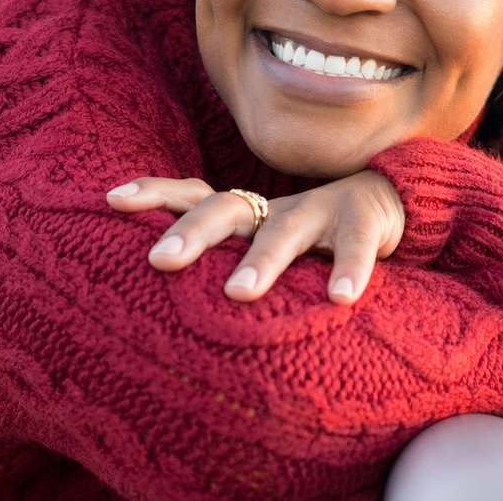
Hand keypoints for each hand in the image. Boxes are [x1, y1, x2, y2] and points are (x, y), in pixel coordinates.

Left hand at [105, 170, 403, 305]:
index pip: (192, 195)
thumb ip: (228, 263)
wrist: (391, 198)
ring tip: (237, 292)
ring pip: (285, 231)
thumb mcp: (266, 244)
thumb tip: (160, 309)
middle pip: (226, 209)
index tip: (111, 200)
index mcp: (248, 213)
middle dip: (192, 232)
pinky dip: (348, 270)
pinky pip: (353, 247)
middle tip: (160, 259)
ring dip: (261, 260)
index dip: (154, 194)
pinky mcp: (363, 222)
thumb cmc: (314, 237)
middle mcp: (275, 208)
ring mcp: (319, 211)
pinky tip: (339, 299)